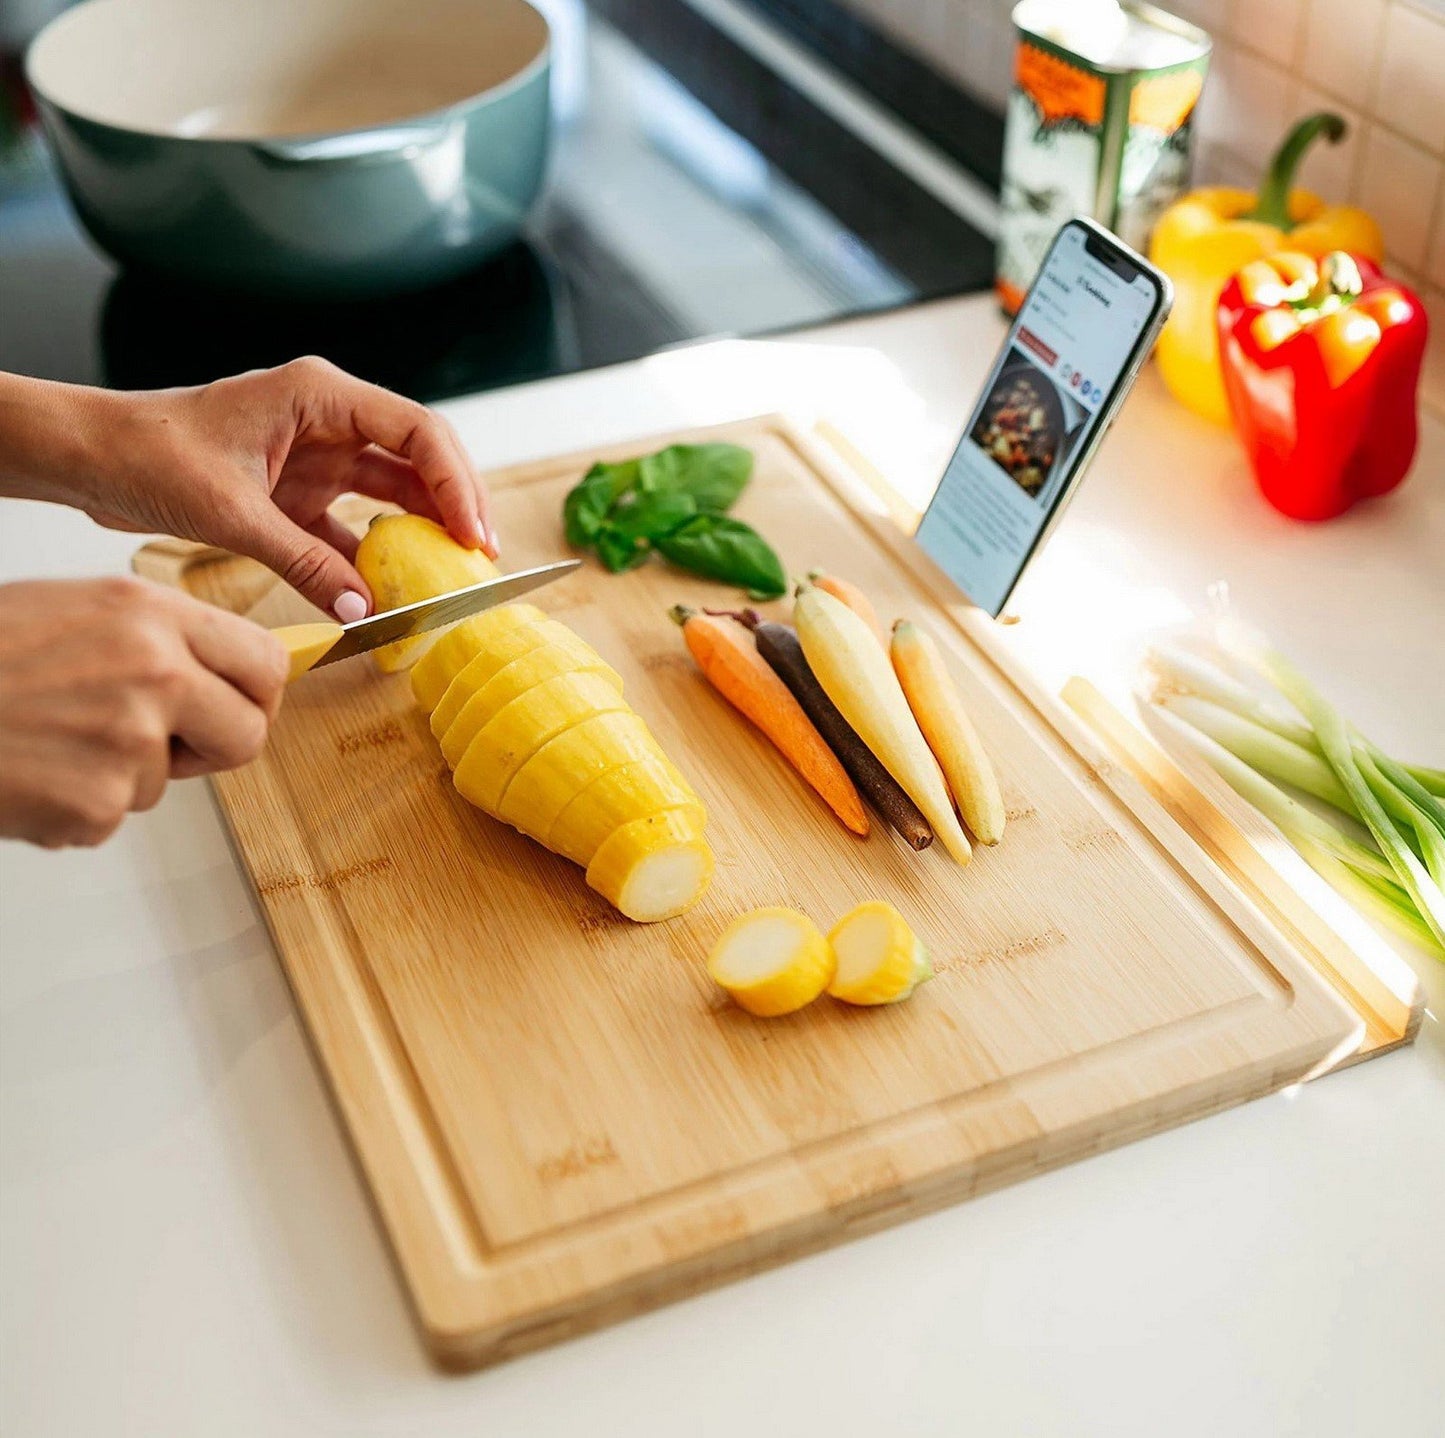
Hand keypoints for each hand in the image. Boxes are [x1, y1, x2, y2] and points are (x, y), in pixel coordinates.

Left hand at [0, 360, 497, 621]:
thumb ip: (305, 564)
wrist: (93, 460)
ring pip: (395, 493)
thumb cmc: (148, 456)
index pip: (416, 431)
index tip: (473, 534)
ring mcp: (317, 457)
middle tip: (481, 558)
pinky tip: (390, 593)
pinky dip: (373, 560)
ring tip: (450, 576)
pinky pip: (354, 527)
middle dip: (455, 507)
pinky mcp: (300, 493)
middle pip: (419, 459)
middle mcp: (328, 420)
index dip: (457, 482)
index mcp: (319, 395)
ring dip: (422, 534)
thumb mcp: (232, 515)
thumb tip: (365, 610)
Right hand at [0, 577, 287, 846]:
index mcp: (149, 614)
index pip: (265, 662)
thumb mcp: (78, 612)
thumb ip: (157, 640)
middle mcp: (153, 671)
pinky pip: (113, 816)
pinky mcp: (98, 802)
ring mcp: (130, 741)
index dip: (259, 693)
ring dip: (123, 773)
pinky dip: (74, 806)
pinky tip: (30, 769)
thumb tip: (224, 674)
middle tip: (172, 743)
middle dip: (216, 747)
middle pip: (249, 733)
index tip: (245, 705)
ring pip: (169, 779)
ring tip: (52, 737)